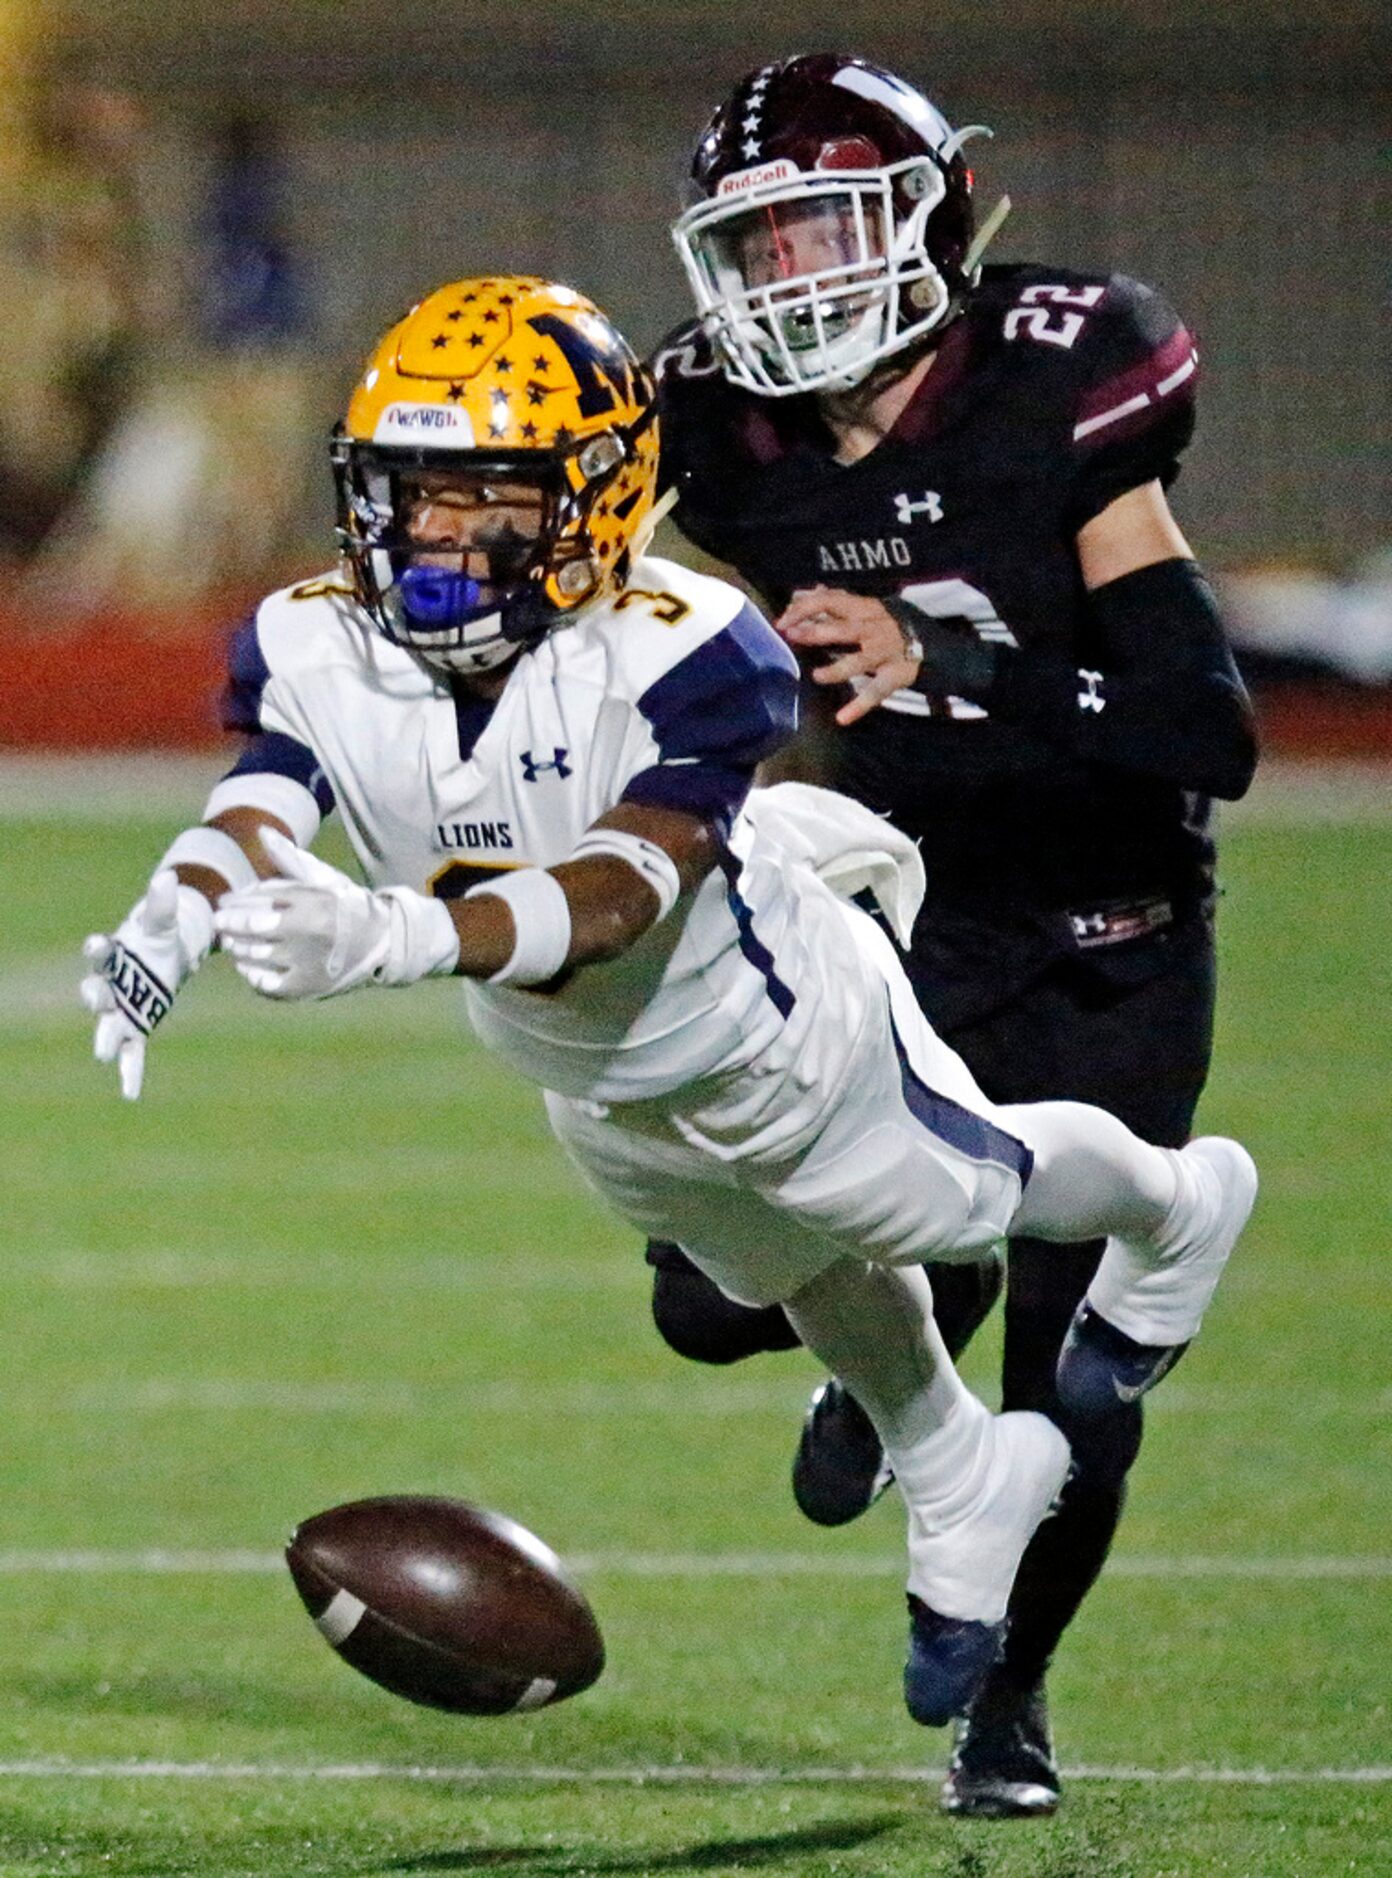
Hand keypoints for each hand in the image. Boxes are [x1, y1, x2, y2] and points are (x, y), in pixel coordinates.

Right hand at [81, 869, 213, 1099]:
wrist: (167, 953)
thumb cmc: (159, 935)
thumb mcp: (164, 918)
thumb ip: (162, 902)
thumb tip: (168, 876)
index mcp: (115, 956)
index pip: (101, 953)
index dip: (99, 949)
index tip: (98, 942)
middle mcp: (110, 985)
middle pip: (97, 993)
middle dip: (96, 996)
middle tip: (96, 997)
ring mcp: (122, 1009)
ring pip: (109, 1025)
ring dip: (106, 1037)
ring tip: (103, 1052)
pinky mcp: (136, 1026)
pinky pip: (131, 1052)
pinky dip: (129, 1071)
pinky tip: (130, 1093)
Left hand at [215, 828, 457, 998]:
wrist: (383, 944)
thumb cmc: (346, 906)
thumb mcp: (323, 879)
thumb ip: (290, 858)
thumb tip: (262, 832)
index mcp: (313, 901)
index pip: (261, 898)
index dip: (236, 899)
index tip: (223, 902)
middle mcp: (310, 931)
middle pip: (253, 925)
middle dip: (230, 923)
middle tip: (220, 922)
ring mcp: (307, 961)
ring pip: (256, 954)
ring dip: (237, 947)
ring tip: (232, 942)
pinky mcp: (306, 987)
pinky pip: (266, 983)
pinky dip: (251, 974)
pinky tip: (248, 966)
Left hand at [776, 587, 922, 725]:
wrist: (930, 644)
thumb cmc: (885, 626)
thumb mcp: (863, 609)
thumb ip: (834, 603)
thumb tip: (800, 594)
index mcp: (863, 608)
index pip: (830, 601)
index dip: (804, 610)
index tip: (782, 622)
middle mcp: (874, 628)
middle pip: (842, 629)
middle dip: (815, 632)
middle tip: (792, 637)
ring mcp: (885, 653)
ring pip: (859, 662)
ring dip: (837, 669)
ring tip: (817, 676)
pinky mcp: (895, 676)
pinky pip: (876, 692)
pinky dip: (860, 706)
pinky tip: (842, 718)